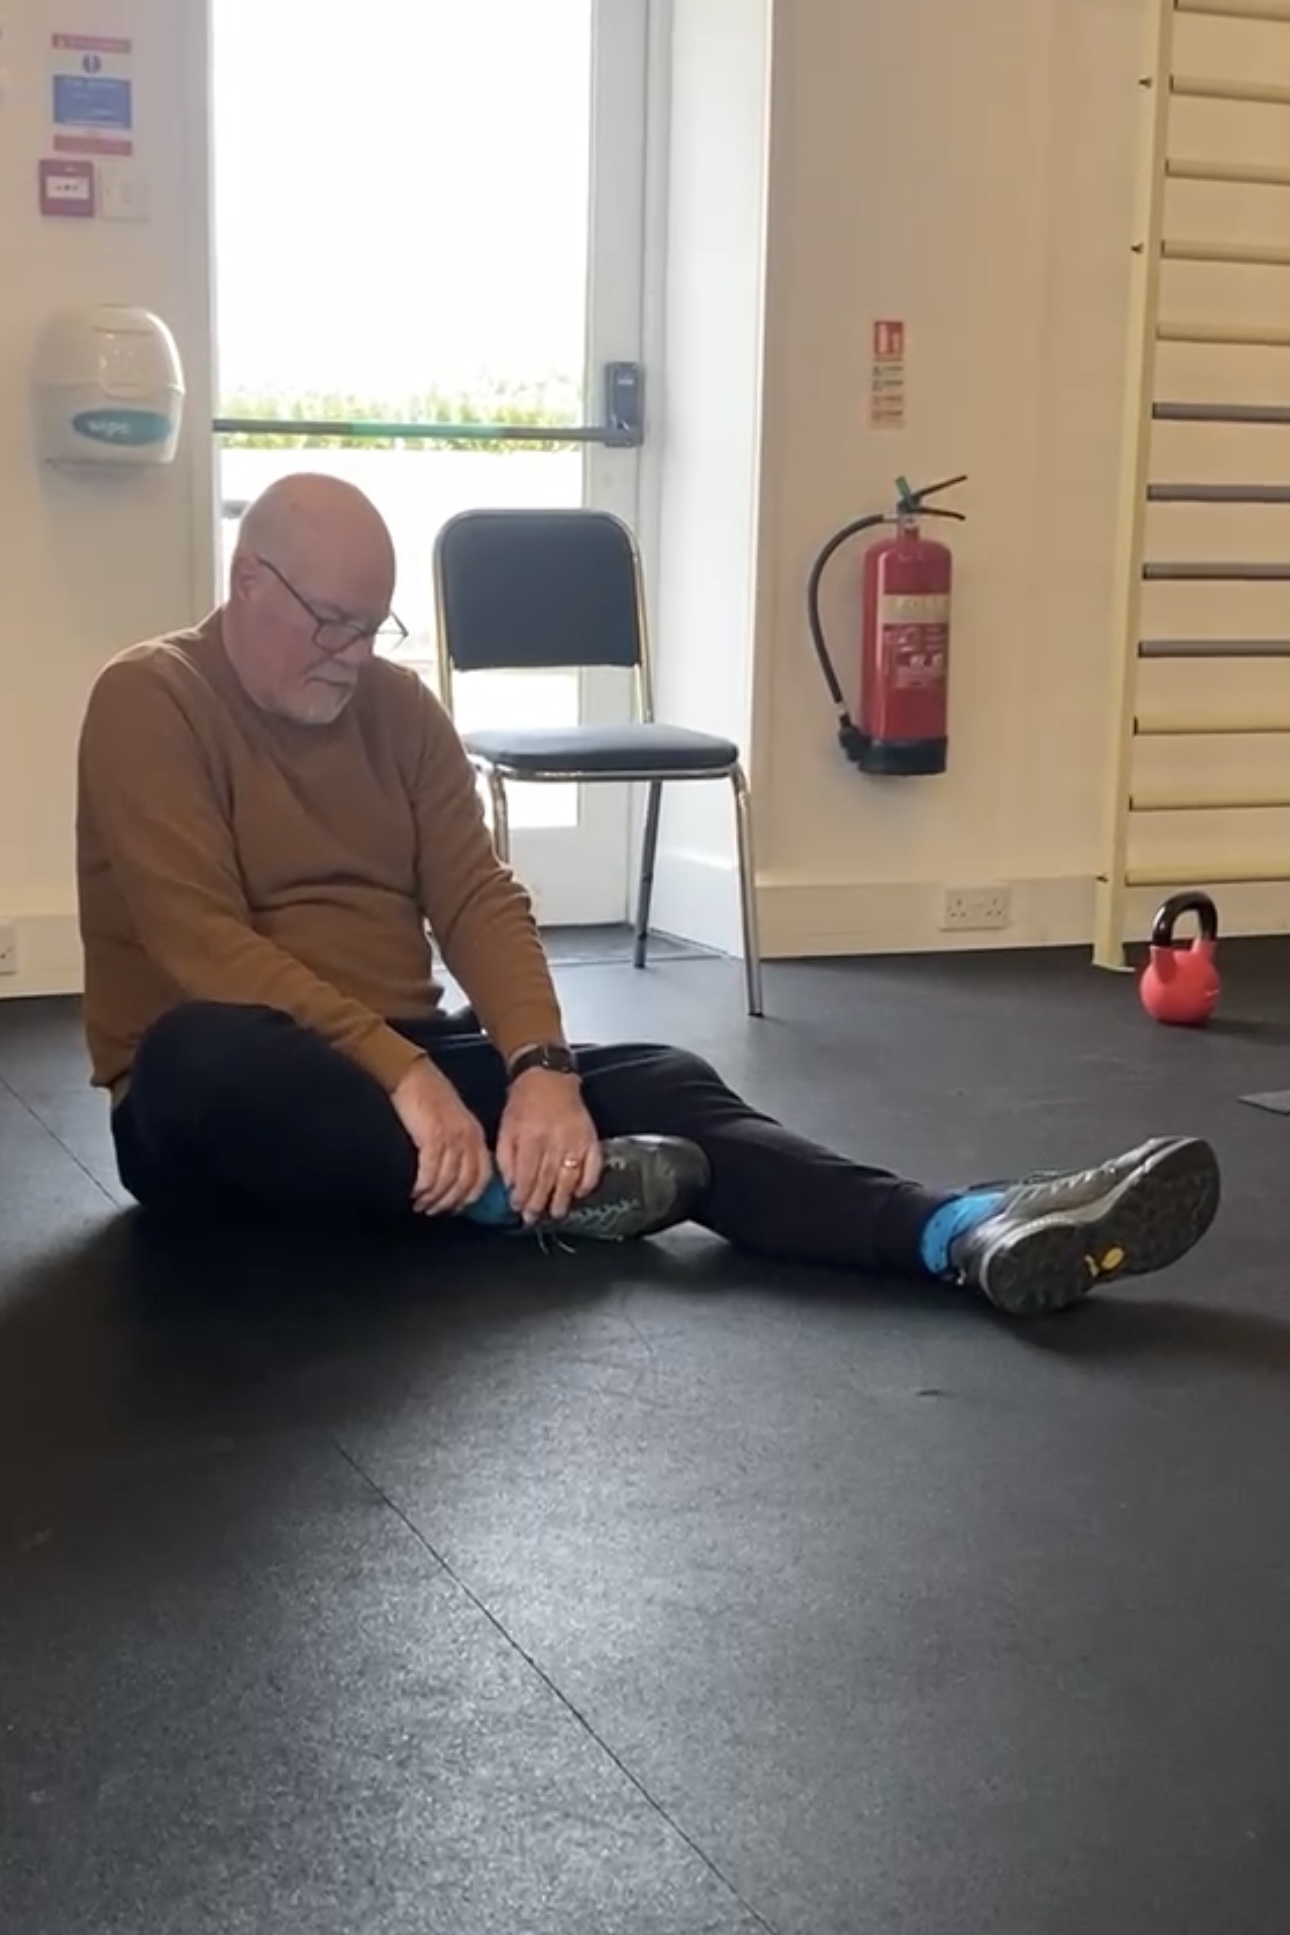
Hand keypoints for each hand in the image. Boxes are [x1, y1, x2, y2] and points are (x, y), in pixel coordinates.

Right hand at [391, 1059, 492, 1215]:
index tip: (454, 1208)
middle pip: (466, 1183)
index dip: (468, 1197)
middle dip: (449, 1202)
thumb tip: (452, 1175)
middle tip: (433, 1211)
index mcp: (475, 1135)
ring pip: (448, 1182)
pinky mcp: (432, 1137)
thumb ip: (457, 1145)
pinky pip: (431, 1173)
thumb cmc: (427, 1097)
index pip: (482, 1176)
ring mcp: (451, 1138)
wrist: (411, 1076)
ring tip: (419, 1204)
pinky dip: (423, 1188)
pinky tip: (414, 1193)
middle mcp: (468, 1138)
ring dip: (433, 1198)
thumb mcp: (451, 1121)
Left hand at [495, 1069, 602, 1224]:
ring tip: (555, 1213)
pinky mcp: (591, 1138)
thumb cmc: (524, 1103)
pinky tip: (580, 1193)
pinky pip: (593, 1166)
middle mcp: (555, 1139)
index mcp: (531, 1136)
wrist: (547, 1078)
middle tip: (533, 1218)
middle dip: (539, 1203)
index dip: (522, 1195)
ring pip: (569, 1177)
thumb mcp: (506, 1128)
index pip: (527, 1175)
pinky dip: (588, 1182)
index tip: (518, 1208)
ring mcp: (576, 1140)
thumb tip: (511, 1186)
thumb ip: (507, 1158)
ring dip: (562, 1198)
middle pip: (547, 1180)